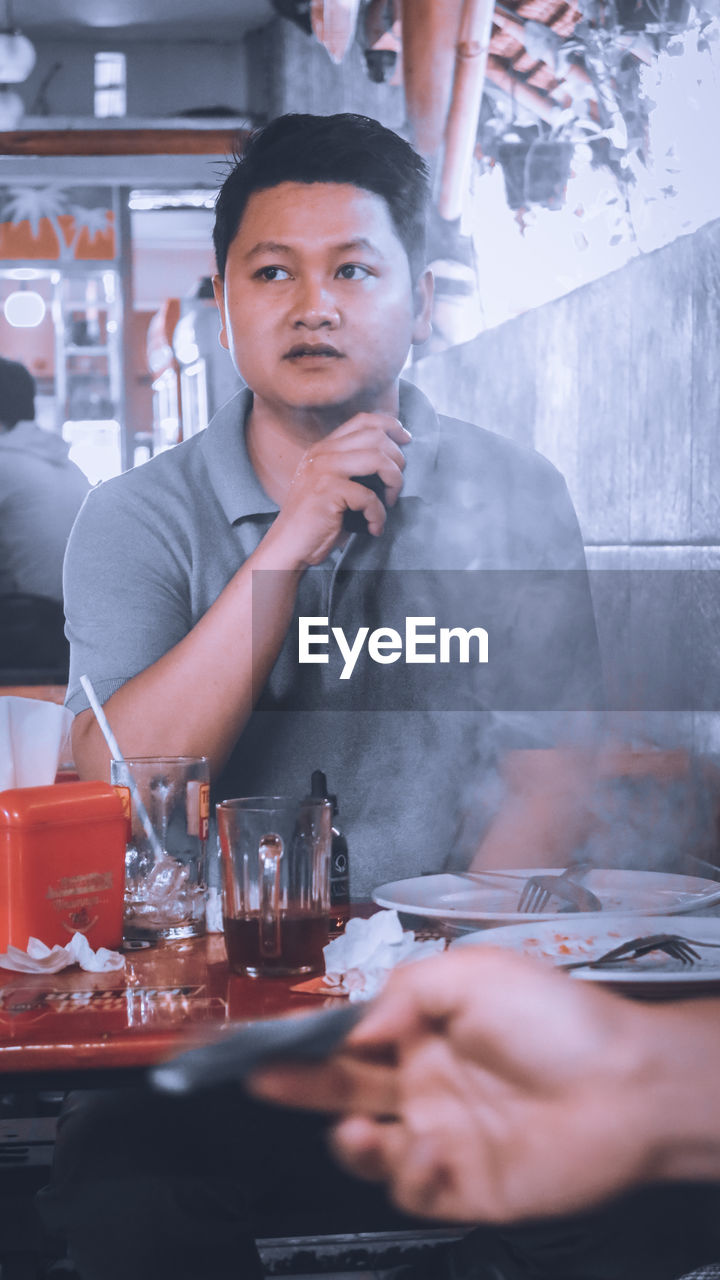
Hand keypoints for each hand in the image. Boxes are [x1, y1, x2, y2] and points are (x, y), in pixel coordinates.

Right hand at [248, 948, 661, 1222]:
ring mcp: (444, 1133)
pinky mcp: (465, 1182)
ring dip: (350, 1142)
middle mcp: (427, 1080)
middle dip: (297, 1084)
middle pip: (343, 1088)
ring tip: (357, 1132)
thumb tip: (354, 1024)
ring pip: (369, 1148)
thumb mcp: (474, 972)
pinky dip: (408, 1176)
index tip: (262, 1036)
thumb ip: (403, 991)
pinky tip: (428, 1150)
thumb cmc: (561, 1018)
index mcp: (425, 1028)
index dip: (306, 1036)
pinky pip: (413, 1190)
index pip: (350, 1034)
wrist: (626, 1083)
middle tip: (262, 1077)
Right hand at [267, 412, 410, 567]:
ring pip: (378, 459)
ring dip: (394, 481)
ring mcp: (324, 470)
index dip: (390, 425)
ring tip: (390, 501)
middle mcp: (322, 453)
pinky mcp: (327, 492)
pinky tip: (375, 527)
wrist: (289, 545)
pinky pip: (369, 496)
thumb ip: (353, 466)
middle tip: (396, 484)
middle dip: (397, 460)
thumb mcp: (332, 484)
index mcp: (324, 448)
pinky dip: (379, 515)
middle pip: (375, 437)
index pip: (362, 420)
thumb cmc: (317, 520)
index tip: (406, 441)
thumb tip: (393, 459)